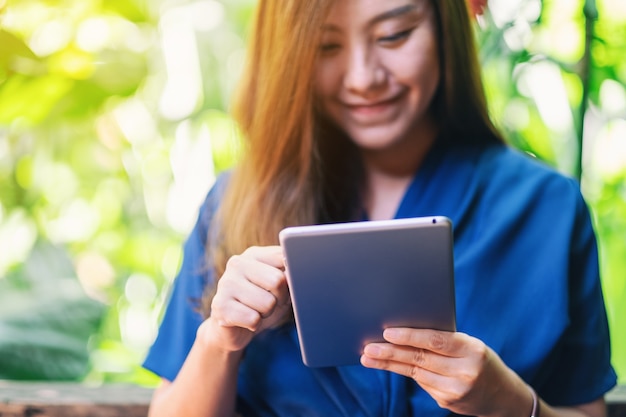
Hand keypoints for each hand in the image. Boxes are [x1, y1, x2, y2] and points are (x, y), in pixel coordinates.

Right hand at [199, 246, 290, 352]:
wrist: (233, 330)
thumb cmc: (261, 304)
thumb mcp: (280, 287)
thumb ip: (289, 275)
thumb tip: (294, 274)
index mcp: (253, 254)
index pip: (284, 259)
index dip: (290, 280)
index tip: (282, 287)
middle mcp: (237, 263)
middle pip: (278, 281)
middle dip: (280, 299)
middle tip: (268, 303)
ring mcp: (226, 283)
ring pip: (268, 303)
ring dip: (266, 313)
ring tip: (254, 310)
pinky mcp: (220, 305)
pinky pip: (254, 319)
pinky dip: (254, 324)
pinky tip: (244, 321)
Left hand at [361, 328, 530, 416]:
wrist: (503, 396)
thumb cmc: (480, 360)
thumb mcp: (470, 345)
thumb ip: (444, 340)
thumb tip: (404, 331)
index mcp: (472, 350)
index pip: (436, 341)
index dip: (409, 336)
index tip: (387, 332)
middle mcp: (465, 372)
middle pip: (421, 359)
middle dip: (391, 353)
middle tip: (368, 348)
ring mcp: (456, 390)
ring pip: (415, 372)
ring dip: (389, 364)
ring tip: (369, 356)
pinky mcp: (447, 402)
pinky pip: (421, 383)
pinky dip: (404, 372)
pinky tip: (387, 365)